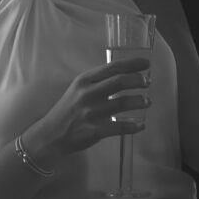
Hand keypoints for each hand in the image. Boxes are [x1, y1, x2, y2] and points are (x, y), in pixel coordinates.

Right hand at [27, 57, 151, 162]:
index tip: (146, 64)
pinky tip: (140, 125)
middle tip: (148, 82)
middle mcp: (87, 94)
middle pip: (119, 82)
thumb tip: (126, 76)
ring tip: (147, 101)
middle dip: (138, 80)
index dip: (132, 64)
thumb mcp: (78, 89)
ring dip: (139, 101)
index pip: (112, 67)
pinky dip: (134, 126)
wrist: (51, 134)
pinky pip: (120, 127)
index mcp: (84, 80)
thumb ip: (98, 82)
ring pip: (122, 103)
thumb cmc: (69, 110)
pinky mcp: (94, 131)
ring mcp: (90, 113)